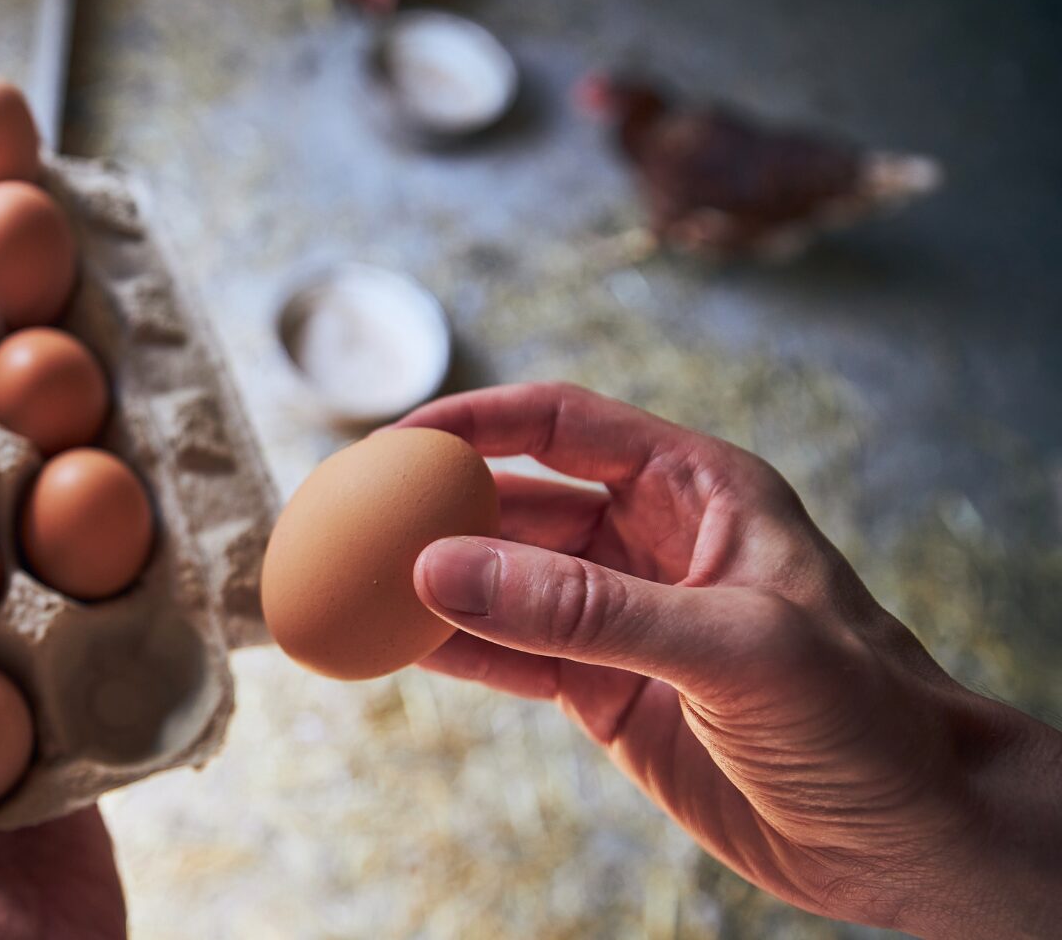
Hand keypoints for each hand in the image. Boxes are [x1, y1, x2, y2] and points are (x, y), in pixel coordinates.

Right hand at [397, 383, 1061, 937]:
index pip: (562, 425)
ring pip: (500, 584)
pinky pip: (509, 658)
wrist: (914, 837)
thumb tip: (440, 566)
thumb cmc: (865, 717)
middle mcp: (651, 542)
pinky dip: (448, 651)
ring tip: (347, 584)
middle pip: (514, 503)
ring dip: (428, 583)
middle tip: (346, 522)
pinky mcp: (606, 693)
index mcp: (698, 490)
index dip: (474, 424)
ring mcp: (622, 620)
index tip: (390, 444)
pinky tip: (392, 645)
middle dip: (431, 508)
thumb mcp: (731, 648)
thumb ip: (583, 609)